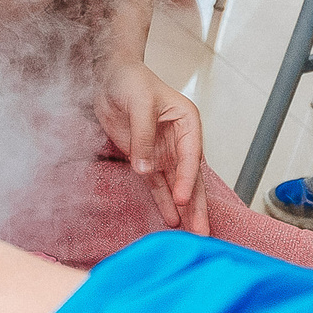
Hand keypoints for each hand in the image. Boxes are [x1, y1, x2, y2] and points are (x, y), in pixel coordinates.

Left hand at [97, 62, 206, 233]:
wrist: (110, 77)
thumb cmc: (131, 81)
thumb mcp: (140, 103)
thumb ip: (143, 138)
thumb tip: (145, 170)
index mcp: (187, 123)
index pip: (191, 157)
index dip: (188, 179)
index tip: (183, 199)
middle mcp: (180, 141)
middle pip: (191, 177)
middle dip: (196, 205)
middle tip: (202, 232)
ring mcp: (164, 152)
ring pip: (177, 186)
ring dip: (184, 210)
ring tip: (193, 235)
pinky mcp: (146, 159)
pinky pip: (157, 185)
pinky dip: (163, 202)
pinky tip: (171, 220)